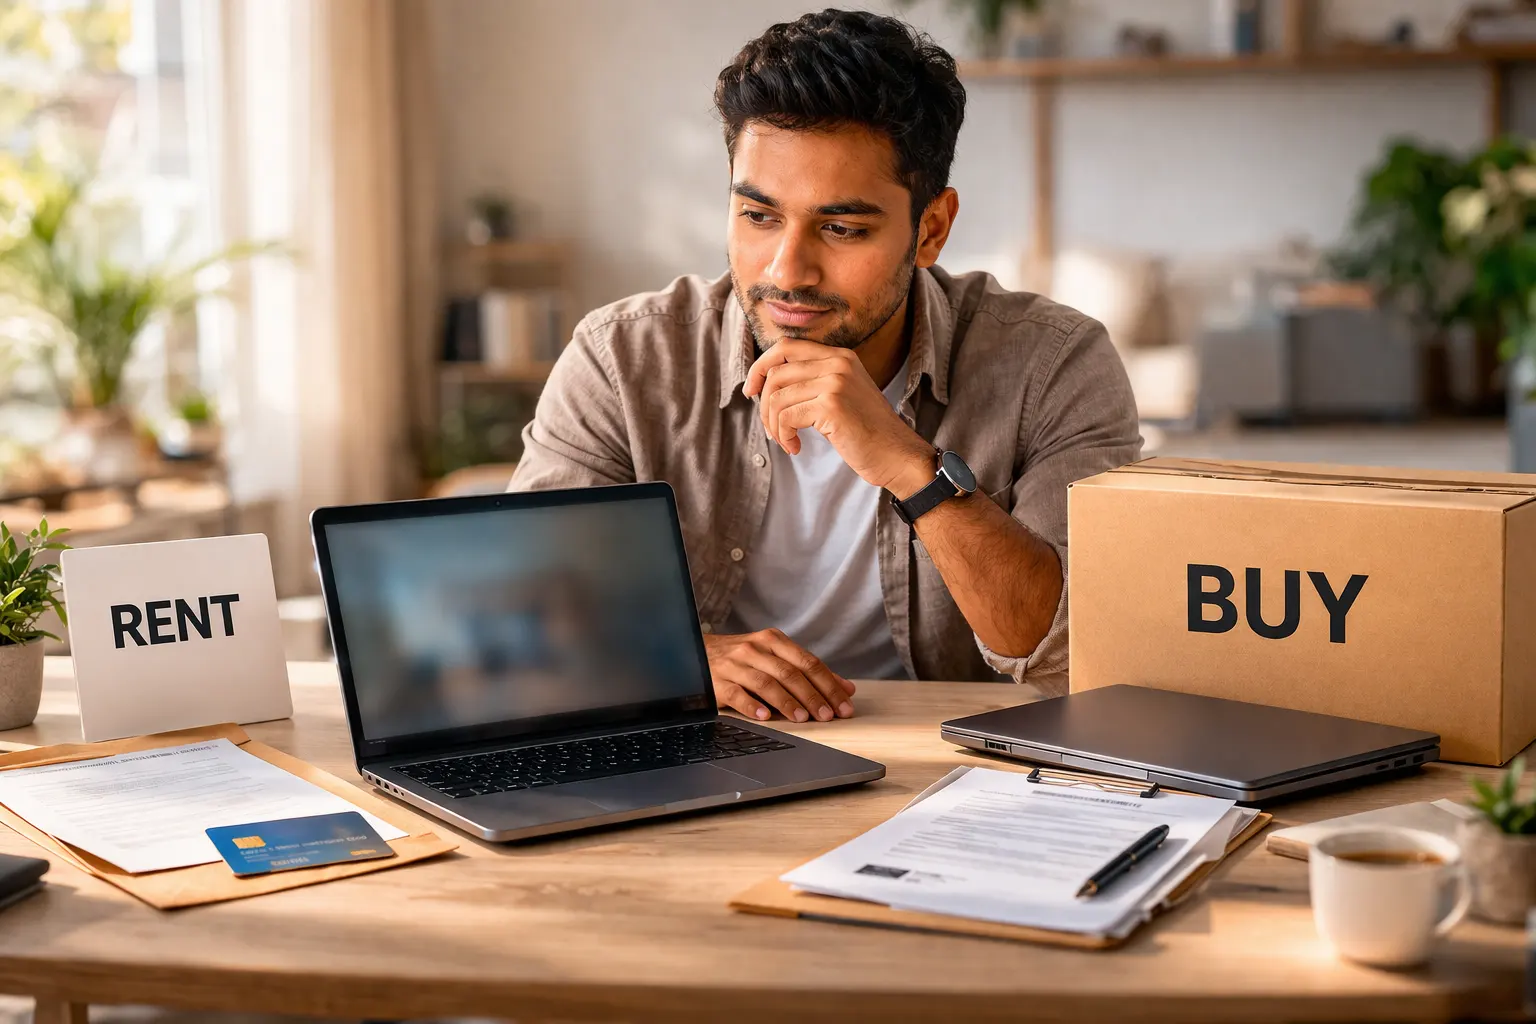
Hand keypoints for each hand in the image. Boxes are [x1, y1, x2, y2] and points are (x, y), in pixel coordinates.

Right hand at [704, 629, 856, 722]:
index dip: (828, 684)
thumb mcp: (774, 657)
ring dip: (787, 702)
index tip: (843, 705)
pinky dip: (751, 706)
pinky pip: (736, 694)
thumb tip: (846, 688)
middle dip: (812, 696)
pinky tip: (765, 717)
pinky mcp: (716, 681)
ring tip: (802, 719)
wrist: (694, 652)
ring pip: (766, 682)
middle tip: (827, 716)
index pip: (808, 662)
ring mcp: (735, 664)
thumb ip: (808, 671)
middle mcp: (755, 649)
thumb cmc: (742, 658)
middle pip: (790, 673)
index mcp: (773, 640)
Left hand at [744, 340, 932, 493]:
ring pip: (777, 397)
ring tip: (786, 441)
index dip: (761, 366)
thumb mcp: (841, 396)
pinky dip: (784, 435)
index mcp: (840, 356)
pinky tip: (795, 448)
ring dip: (774, 425)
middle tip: (772, 428)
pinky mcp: (832, 405)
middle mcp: (838, 363)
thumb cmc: (867, 433)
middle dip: (764, 404)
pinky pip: (787, 416)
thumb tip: (765, 384)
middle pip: (776, 372)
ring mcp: (836, 382)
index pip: (786, 347)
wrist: (897, 455)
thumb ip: (813, 382)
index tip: (752, 390)